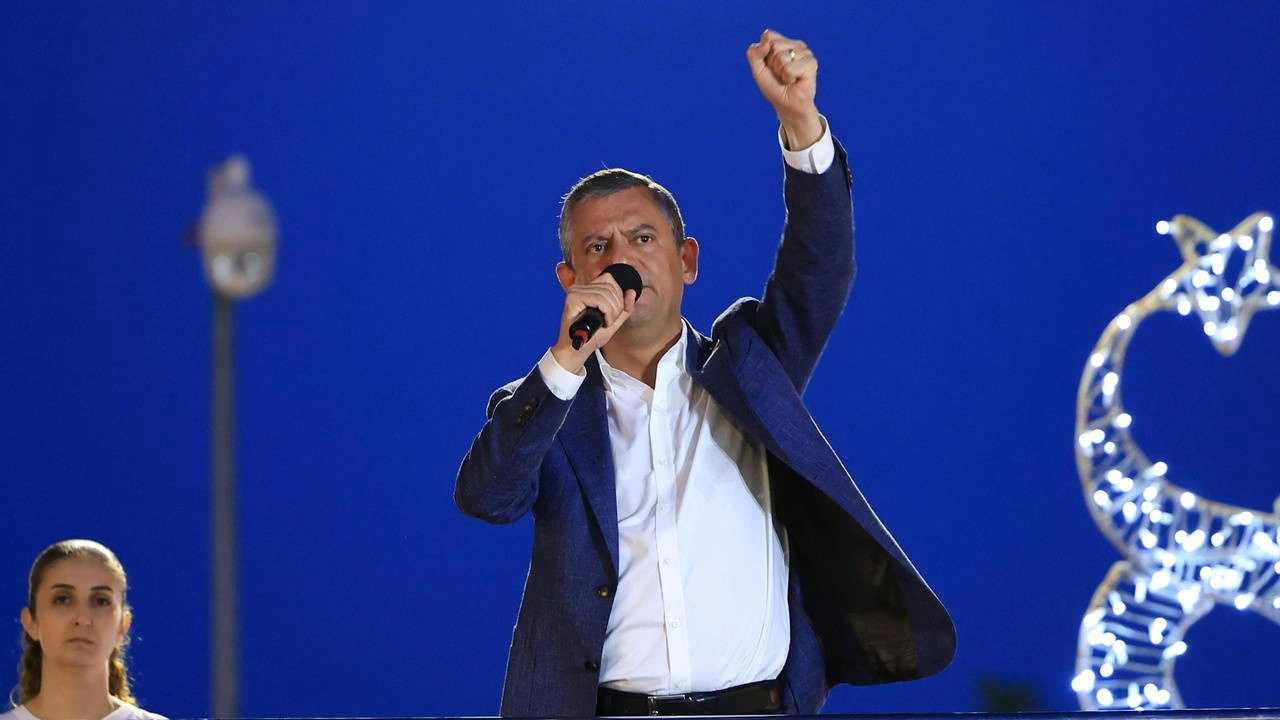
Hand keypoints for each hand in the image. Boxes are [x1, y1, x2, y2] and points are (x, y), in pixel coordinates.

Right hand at [550, 272, 636, 372]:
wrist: (576, 351)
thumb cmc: (592, 337)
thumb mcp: (614, 321)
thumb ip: (625, 307)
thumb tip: (632, 292)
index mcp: (588, 289)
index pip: (610, 279)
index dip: (618, 295)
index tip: (614, 313)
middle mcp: (580, 287)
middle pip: (610, 285)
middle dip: (617, 306)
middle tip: (610, 321)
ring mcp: (575, 291)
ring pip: (606, 293)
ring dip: (612, 312)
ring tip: (606, 323)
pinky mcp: (573, 298)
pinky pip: (599, 299)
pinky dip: (607, 312)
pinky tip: (603, 323)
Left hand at [746, 29, 822, 149]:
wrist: (787, 104)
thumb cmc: (774, 87)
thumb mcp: (757, 70)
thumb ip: (754, 54)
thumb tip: (767, 43)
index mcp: (783, 42)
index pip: (768, 35)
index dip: (763, 53)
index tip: (770, 66)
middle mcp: (796, 44)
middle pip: (774, 45)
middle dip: (772, 64)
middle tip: (780, 74)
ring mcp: (805, 52)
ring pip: (782, 57)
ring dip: (781, 72)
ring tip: (788, 78)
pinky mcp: (811, 63)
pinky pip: (790, 68)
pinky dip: (789, 78)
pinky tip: (795, 81)